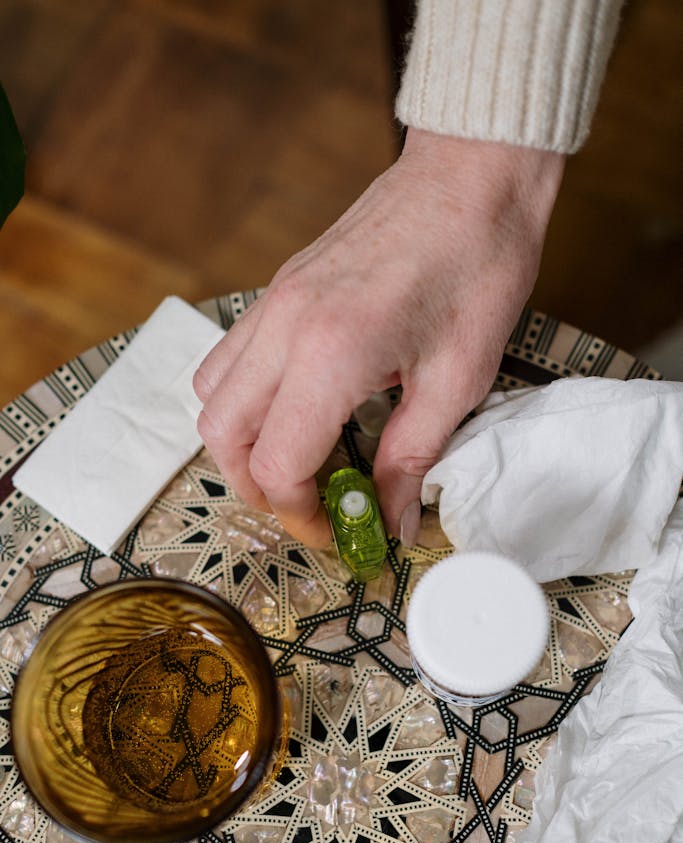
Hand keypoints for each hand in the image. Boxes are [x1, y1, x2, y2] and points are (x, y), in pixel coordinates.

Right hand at [194, 128, 563, 546]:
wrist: (472, 174)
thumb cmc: (478, 267)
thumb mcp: (458, 378)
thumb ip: (411, 458)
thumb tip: (391, 523)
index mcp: (330, 355)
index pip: (275, 464)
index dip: (299, 513)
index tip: (336, 530)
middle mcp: (283, 328)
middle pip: (221, 435)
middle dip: (257, 487)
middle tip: (309, 504)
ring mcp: (273, 302)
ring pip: (211, 394)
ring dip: (241, 443)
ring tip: (298, 460)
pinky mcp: (279, 287)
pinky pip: (230, 356)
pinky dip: (245, 398)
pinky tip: (296, 406)